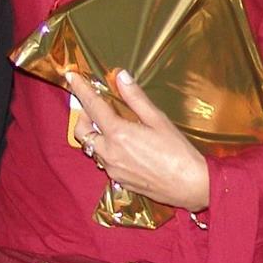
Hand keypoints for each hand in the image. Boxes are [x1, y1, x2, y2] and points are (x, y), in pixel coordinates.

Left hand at [67, 70, 211, 211]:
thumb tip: (120, 76)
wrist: (190, 185)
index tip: (71, 77)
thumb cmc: (178, 151)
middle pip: (82, 132)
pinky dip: (108, 150)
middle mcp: (109, 153)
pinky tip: (127, 148)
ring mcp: (112, 170)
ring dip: (96, 135)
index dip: (80, 89)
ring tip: (114, 127)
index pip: (92, 106)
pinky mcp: (119, 181)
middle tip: (96, 108)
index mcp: (118, 134)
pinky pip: (105, 162)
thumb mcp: (158, 120)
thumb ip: (136, 98)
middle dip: (83, 117)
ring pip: (93, 149)